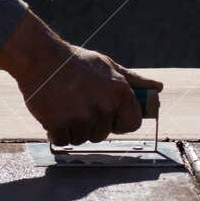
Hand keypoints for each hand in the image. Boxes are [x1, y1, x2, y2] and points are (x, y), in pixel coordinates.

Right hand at [0, 12, 161, 145]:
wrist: (41, 59)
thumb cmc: (75, 62)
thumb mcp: (108, 66)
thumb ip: (133, 80)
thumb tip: (158, 88)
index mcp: (120, 92)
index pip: (132, 124)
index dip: (119, 124)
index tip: (108, 119)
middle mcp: (104, 106)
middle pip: (102, 134)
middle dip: (90, 126)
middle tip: (78, 108)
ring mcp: (81, 117)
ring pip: (81, 139)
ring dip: (72, 130)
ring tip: (64, 110)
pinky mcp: (59, 124)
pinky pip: (62, 141)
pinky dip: (56, 133)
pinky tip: (53, 117)